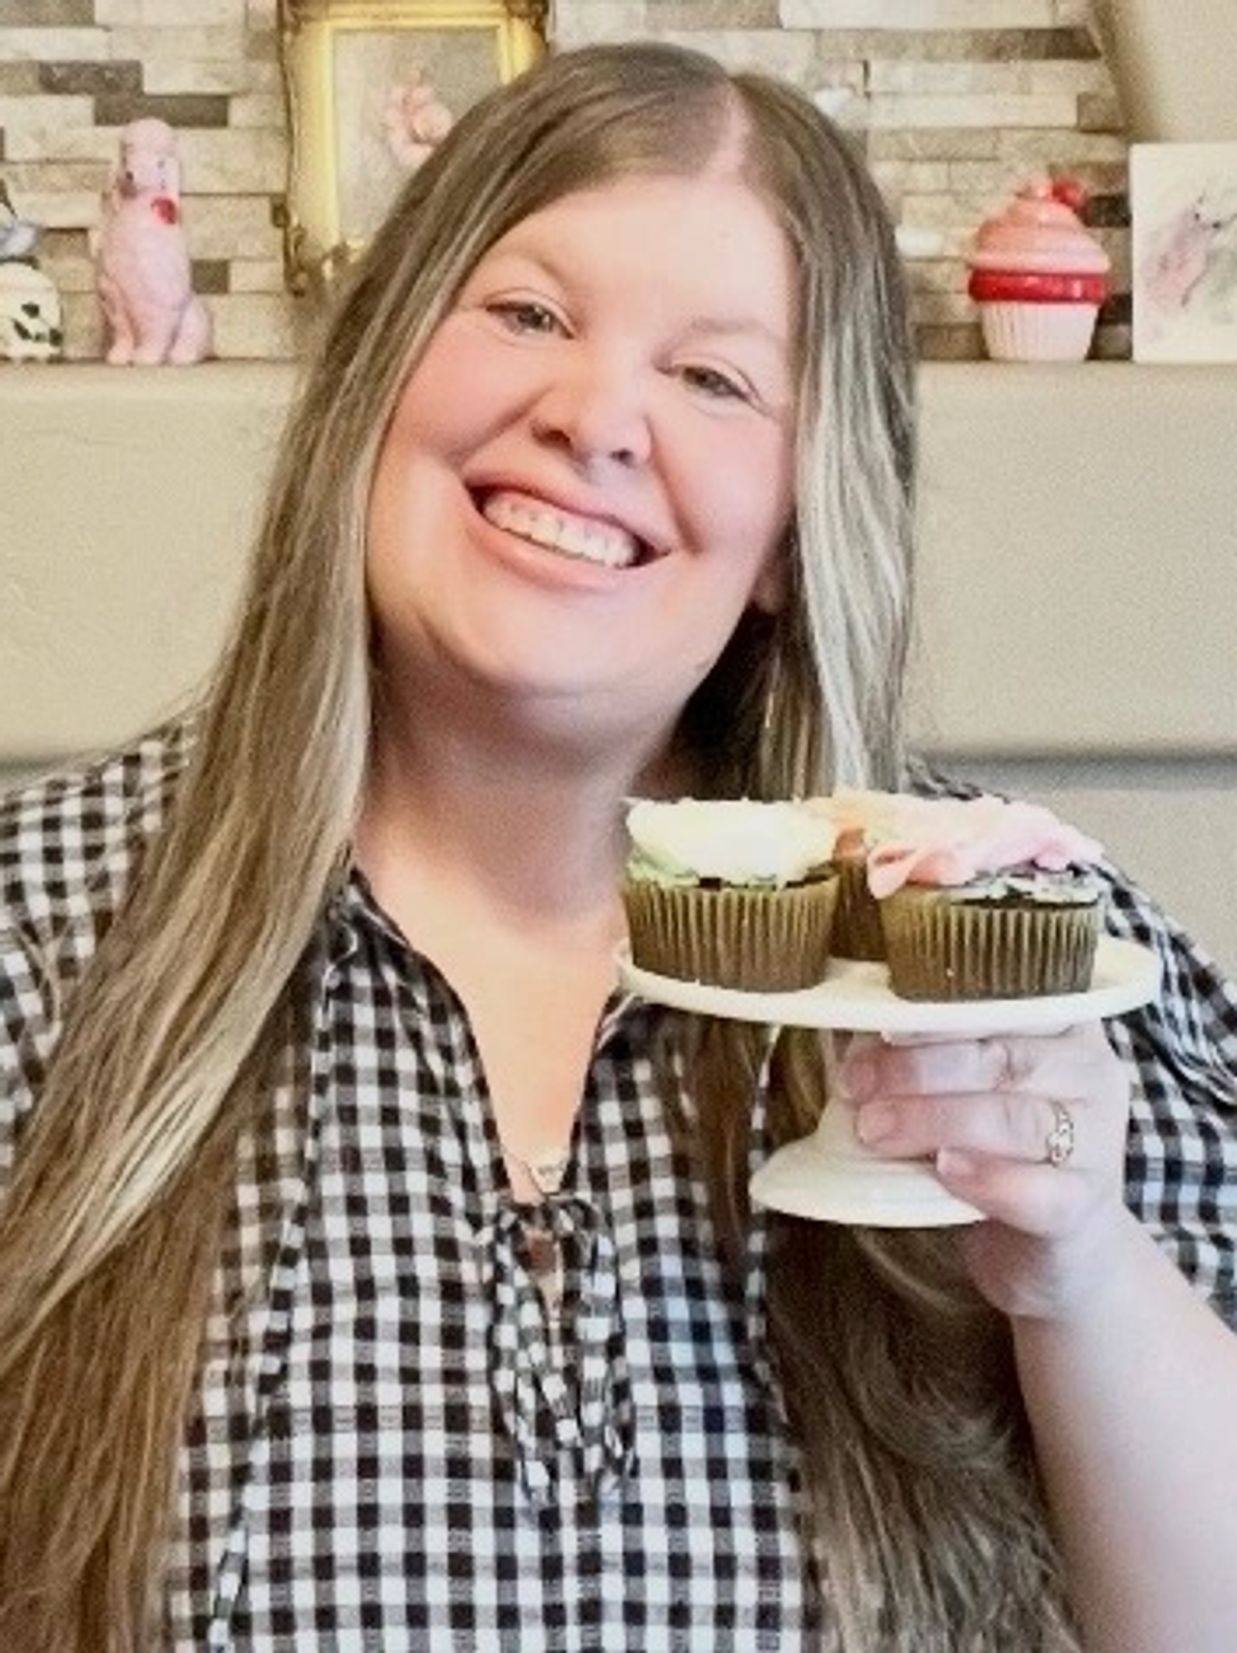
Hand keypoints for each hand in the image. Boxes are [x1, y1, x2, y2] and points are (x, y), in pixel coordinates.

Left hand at [839, 1024, 1136, 1320]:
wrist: (1059, 1243)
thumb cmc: (1003, 1146)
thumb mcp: (972, 1087)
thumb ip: (935, 1056)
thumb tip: (855, 1039)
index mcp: (1064, 1026)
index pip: (1004, 1003)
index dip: (938, 1014)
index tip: (879, 1026)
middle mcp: (1090, 1073)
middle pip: (1003, 1060)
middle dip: (920, 1070)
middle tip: (857, 1085)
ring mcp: (1095, 1141)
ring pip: (1014, 1120)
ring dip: (935, 1120)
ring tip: (874, 1129)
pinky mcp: (1082, 1205)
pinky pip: (1036, 1188)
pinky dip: (985, 1177)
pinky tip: (944, 1169)